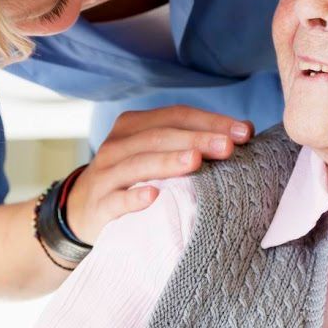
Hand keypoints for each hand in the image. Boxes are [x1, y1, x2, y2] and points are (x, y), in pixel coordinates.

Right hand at [63, 105, 253, 242]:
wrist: (81, 212)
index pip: (176, 115)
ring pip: (138, 163)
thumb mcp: (155, 155)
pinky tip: (153, 196)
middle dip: (197, 139)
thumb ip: (192, 142)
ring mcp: (106, 174)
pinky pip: (116, 200)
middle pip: (160, 136)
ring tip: (196, 161)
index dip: (210, 121)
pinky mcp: (99, 205)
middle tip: (228, 146)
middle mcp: (118, 145)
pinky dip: (133, 197)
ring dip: (168, 161)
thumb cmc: (133, 180)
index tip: (245, 132)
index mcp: (134, 126)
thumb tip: (245, 131)